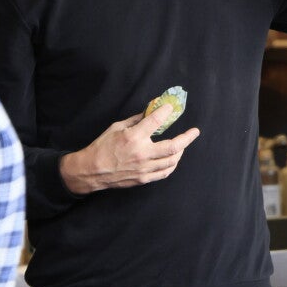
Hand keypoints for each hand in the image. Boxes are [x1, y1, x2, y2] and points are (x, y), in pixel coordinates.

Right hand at [59, 112, 201, 195]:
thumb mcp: (117, 127)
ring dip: (181, 151)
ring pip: (172, 161)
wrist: (92, 170)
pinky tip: (173, 159)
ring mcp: (144, 168)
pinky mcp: (143, 178)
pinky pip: (164, 172)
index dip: (166, 112)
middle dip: (187, 138)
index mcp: (133, 137)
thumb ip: (137, 120)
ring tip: (182, 145)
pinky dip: (172, 164)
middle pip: (174, 146)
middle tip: (194, 132)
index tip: (170, 108)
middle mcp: (142, 153)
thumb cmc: (103, 146)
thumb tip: (151, 111)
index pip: (156, 121)